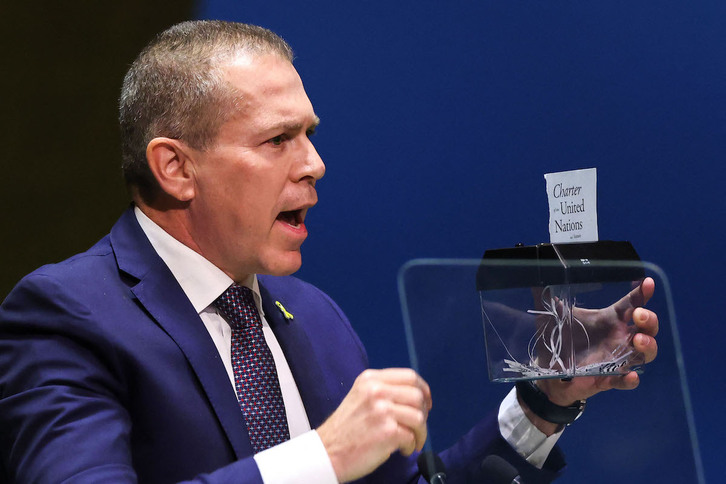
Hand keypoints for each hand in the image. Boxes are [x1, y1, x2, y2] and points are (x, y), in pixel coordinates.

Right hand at [316, 368, 431, 482]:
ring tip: (411, 441)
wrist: (327, 452)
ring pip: (419, 417)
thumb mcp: (360, 396)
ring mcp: (382, 410)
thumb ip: (384, 390)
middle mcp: (376, 391)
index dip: (423, 389)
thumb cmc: (346, 428)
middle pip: (417, 395)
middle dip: (423, 413)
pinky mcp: (387, 431)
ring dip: (420, 433)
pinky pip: (411, 437)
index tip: (426, 403)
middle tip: (418, 427)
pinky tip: (401, 450)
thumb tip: (416, 396)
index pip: (409, 376)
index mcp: (370, 379)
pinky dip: (410, 446)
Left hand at [523, 277, 658, 433]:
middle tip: (638, 315)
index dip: (642, 293)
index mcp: (608, 319)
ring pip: (645, 353)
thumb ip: (549, 299)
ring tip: (637, 340)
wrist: (549, 372)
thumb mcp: (554, 317)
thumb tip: (539, 276)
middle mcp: (618, 338)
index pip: (632, 303)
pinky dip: (630, 379)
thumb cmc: (560, 340)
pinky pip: (625, 381)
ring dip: (647, 346)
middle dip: (649, 320)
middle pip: (647, 328)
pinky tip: (630, 375)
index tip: (648, 283)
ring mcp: (616, 359)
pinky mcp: (608, 379)